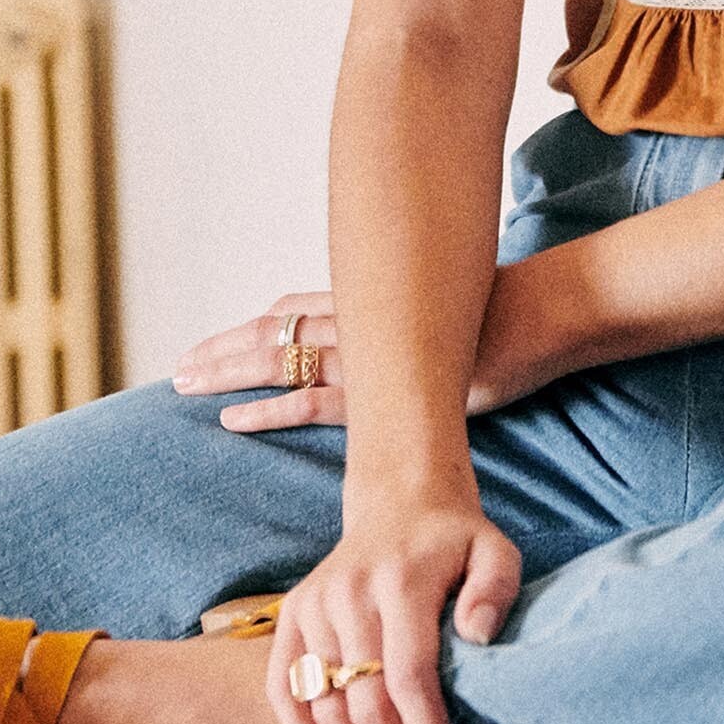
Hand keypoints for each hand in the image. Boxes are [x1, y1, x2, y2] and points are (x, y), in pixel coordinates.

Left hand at [172, 277, 567, 427]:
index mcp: (375, 303)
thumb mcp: (452, 311)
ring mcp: (370, 355)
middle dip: (223, 350)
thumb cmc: (510, 315)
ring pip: (279, 359)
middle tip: (180, 367)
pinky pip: (312, 401)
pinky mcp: (386, 391)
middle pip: (273, 332)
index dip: (253, 328)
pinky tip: (233, 419)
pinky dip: (268, 410)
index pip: (296, 311)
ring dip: (228, 372)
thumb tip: (408, 335)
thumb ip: (420, 325)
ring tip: (185, 384)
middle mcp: (362, 322)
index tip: (218, 341)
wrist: (543, 313)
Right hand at [264, 495, 521, 723]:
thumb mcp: (496, 551)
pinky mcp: (292, 613)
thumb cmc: (454, 540)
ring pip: (326, 706)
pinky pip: (284, 688)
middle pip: (365, 703)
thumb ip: (496, 590)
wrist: (400, 501)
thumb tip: (477, 636)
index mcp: (400, 580)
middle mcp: (347, 593)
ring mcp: (313, 604)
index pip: (408, 679)